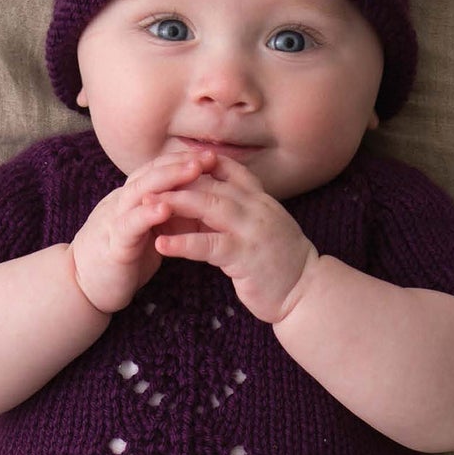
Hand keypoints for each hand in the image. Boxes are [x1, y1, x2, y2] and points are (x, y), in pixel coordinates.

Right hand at [69, 148, 220, 313]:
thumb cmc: (121, 259)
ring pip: (139, 191)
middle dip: (180, 162)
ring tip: (193, 170)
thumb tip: (201, 205)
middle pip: (149, 173)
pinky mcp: (113, 245)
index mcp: (130, 199)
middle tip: (208, 155)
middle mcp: (120, 203)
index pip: (156, 170)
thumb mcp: (149, 232)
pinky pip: (129, 225)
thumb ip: (168, 217)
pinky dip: (147, 214)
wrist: (84, 287)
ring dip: (168, 178)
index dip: (181, 160)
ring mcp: (114, 221)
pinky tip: (165, 208)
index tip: (209, 154)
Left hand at [142, 151, 319, 324]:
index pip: (228, 169)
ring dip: (176, 204)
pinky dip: (183, 243)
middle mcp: (258, 209)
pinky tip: (162, 245)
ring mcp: (253, 231)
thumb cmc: (280, 262)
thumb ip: (244, 209)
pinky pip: (209, 245)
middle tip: (147, 182)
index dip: (198, 164)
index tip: (171, 163)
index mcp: (260, 200)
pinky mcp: (246, 257)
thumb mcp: (263, 226)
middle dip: (178, 182)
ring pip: (210, 207)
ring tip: (147, 206)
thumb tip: (216, 198)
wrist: (306, 291)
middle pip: (212, 184)